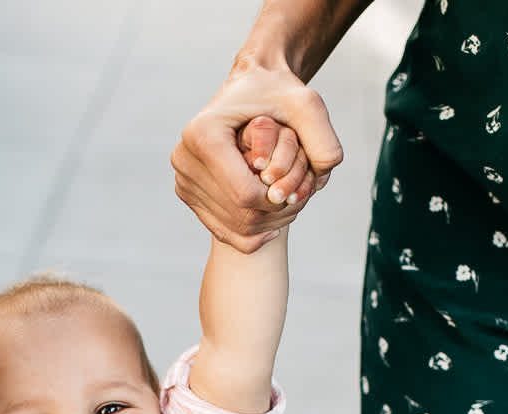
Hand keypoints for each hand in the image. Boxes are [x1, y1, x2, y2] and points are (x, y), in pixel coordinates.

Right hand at [173, 61, 341, 250]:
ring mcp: (182, 177)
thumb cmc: (278, 93)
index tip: (298, 189)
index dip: (277, 201)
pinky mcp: (186, 191)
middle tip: (298, 200)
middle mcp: (184, 157)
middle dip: (274, 215)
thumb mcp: (308, 106)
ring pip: (231, 226)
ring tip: (286, 204)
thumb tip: (322, 178)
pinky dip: (250, 232)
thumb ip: (324, 140)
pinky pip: (220, 229)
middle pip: (237, 214)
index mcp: (204, 134)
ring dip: (265, 224)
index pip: (245, 193)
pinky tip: (271, 218)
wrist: (251, 86)